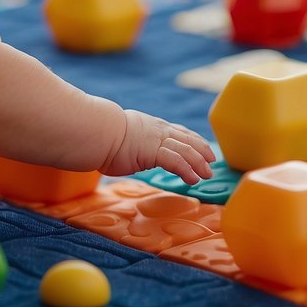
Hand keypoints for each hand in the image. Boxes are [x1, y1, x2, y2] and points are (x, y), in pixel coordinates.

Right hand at [100, 110, 215, 184]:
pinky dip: (187, 170)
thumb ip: (130, 144)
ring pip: (186, 150)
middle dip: (202, 150)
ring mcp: (157, 140)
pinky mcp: (153, 152)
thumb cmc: (101, 137)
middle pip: (187, 139)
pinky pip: (176, 161)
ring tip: (207, 174)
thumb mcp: (122, 138)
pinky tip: (193, 179)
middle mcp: (158, 130)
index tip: (202, 148)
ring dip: (199, 163)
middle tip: (211, 162)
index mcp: (151, 126)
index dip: (193, 140)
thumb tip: (123, 152)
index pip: (178, 131)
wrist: (95, 132)